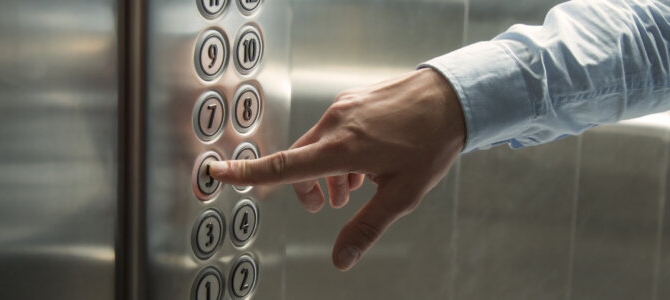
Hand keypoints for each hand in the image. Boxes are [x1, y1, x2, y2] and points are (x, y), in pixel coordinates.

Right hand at [210, 68, 466, 270]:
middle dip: (305, 186)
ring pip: (316, 145)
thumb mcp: (401, 195)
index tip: (218, 172)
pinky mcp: (352, 99)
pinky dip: (336, 151)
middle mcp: (336, 124)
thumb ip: (366, 227)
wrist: (451, 96)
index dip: (247, 172)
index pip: (284, 165)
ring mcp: (343, 108)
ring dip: (325, 170)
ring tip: (352, 189)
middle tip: (327, 206)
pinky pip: (332, 129)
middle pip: (299, 161)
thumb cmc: (430, 144)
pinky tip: (363, 164)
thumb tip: (341, 259)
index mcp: (342, 148)